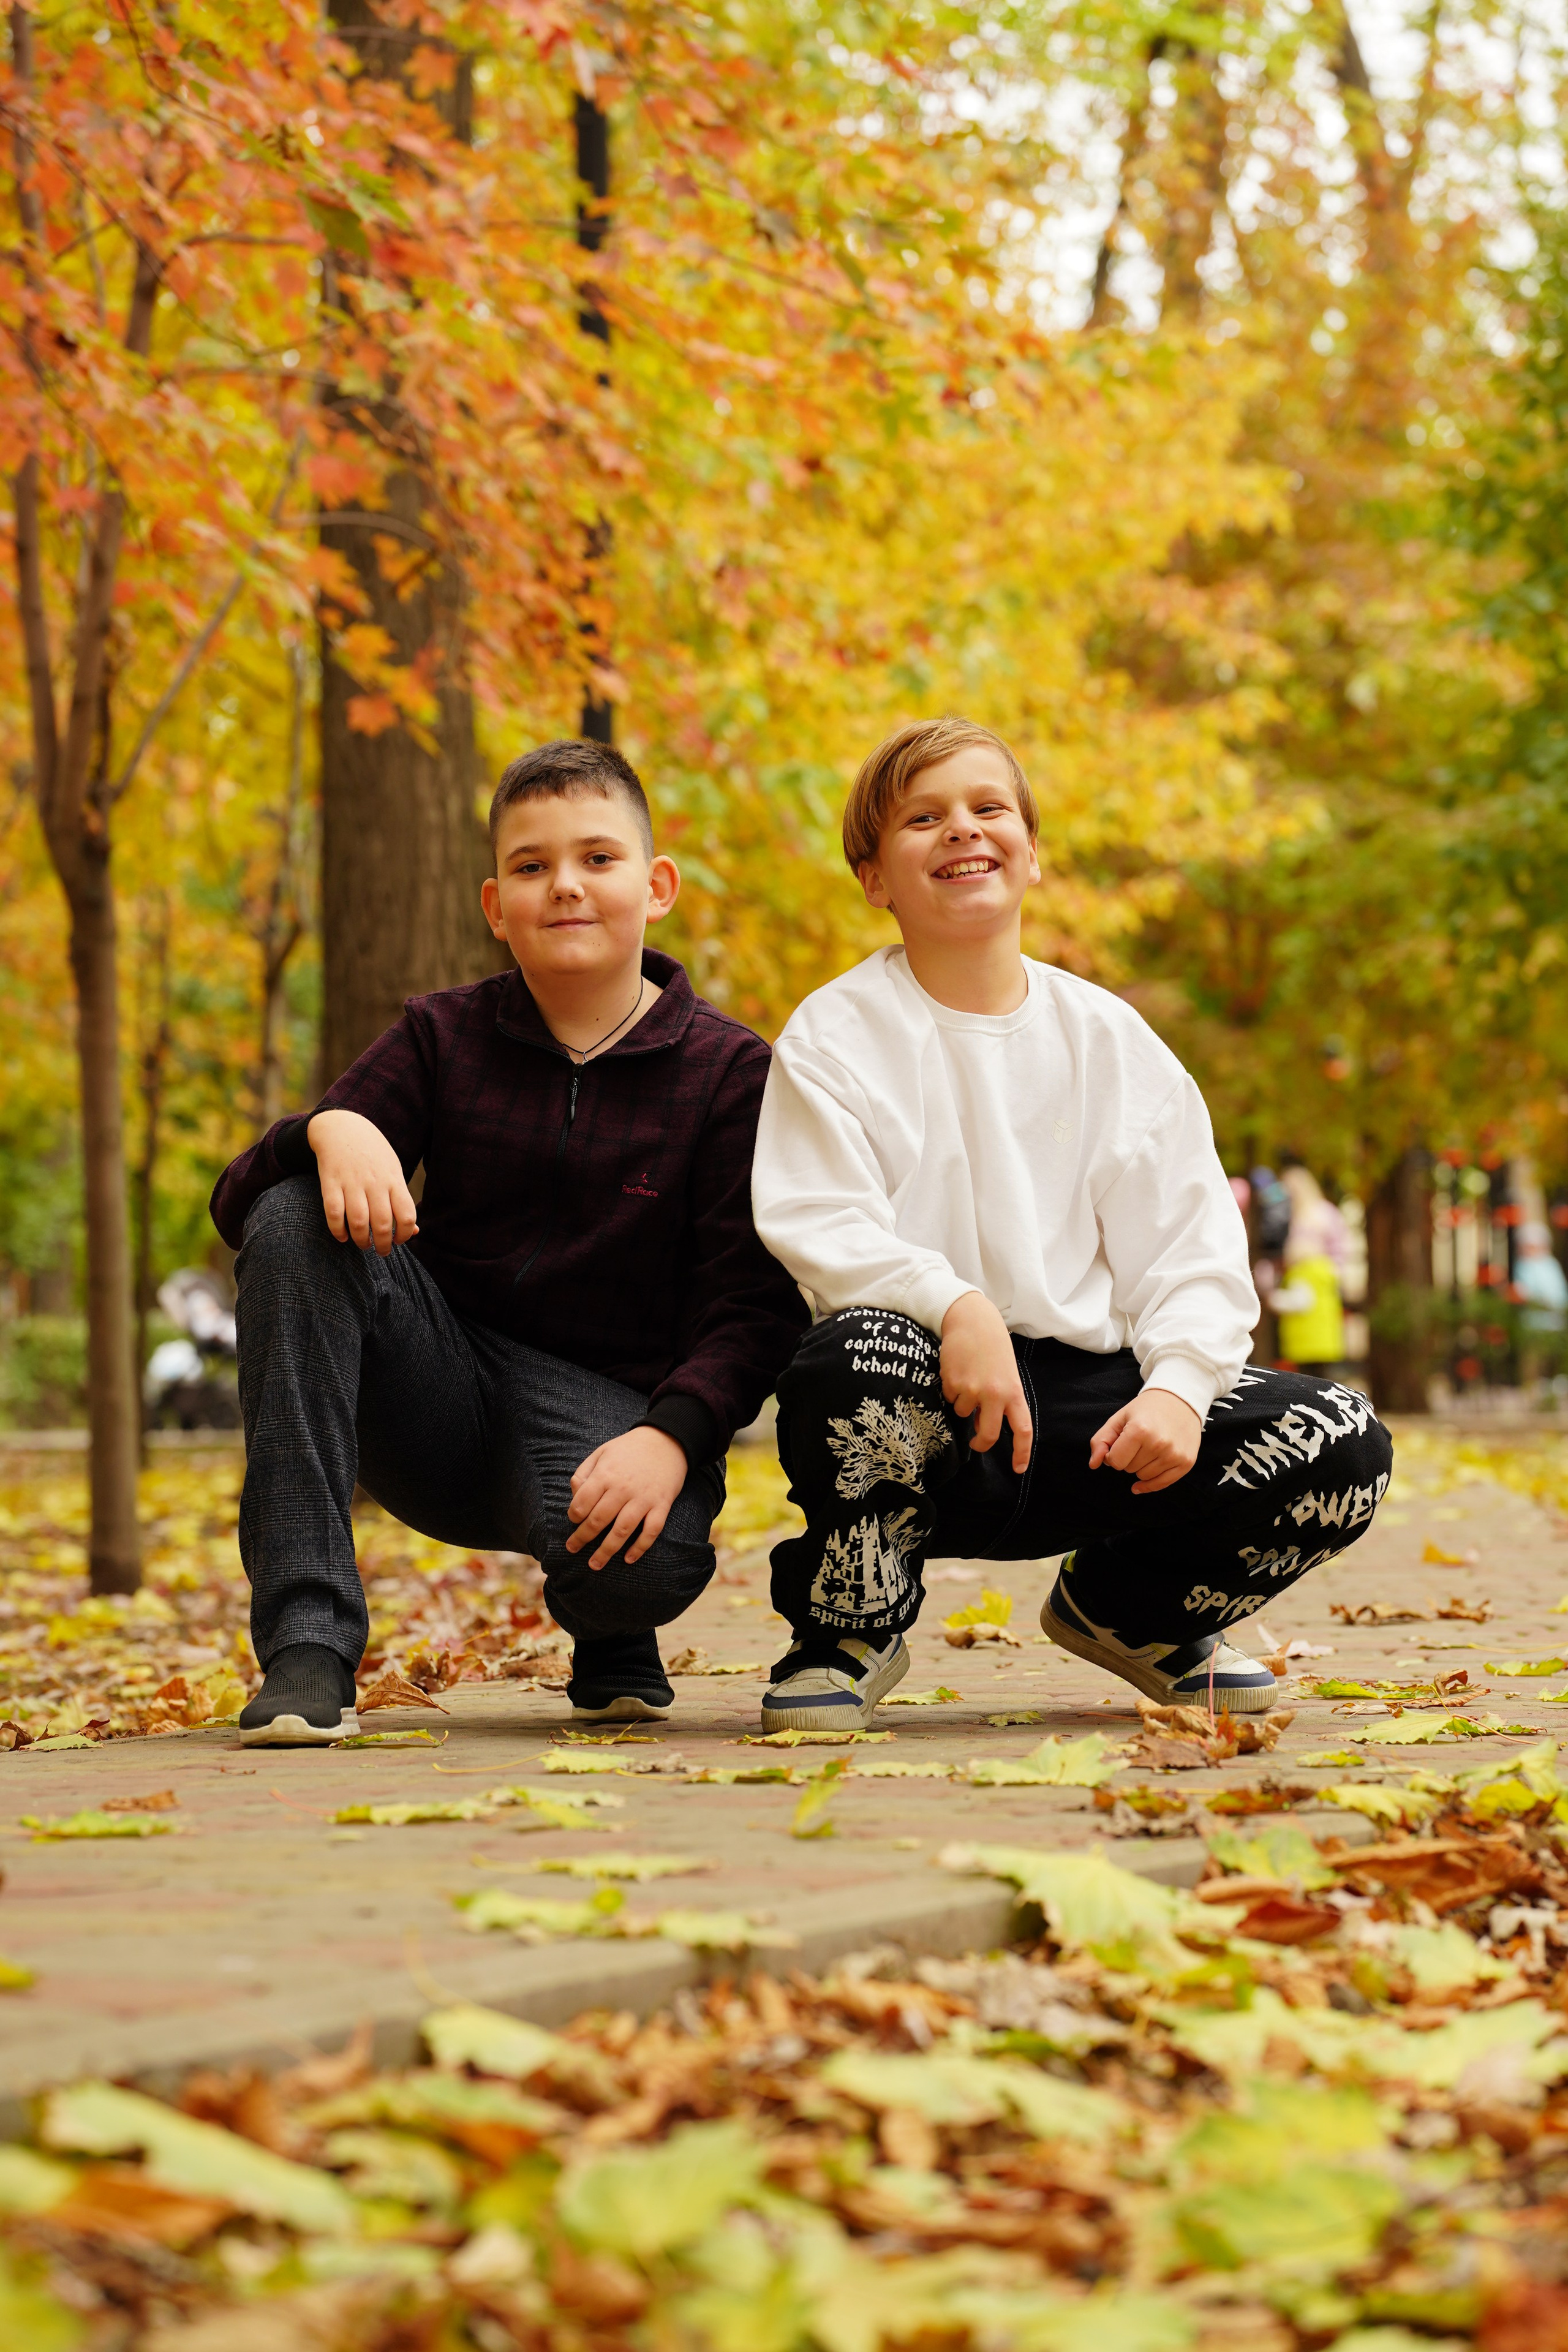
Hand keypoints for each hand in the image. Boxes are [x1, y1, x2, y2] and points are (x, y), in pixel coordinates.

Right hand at [307, 1108, 417, 1255]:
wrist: (341, 1127)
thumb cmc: (372, 1154)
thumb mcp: (393, 1171)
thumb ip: (402, 1200)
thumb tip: (414, 1231)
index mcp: (394, 1179)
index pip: (406, 1214)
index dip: (405, 1234)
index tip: (400, 1240)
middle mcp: (374, 1182)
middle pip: (382, 1223)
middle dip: (383, 1245)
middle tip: (381, 1251)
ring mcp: (351, 1182)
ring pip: (358, 1221)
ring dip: (361, 1240)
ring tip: (363, 1245)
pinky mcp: (330, 1182)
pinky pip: (334, 1213)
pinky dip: (338, 1230)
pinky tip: (343, 1236)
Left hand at [566, 1426, 687, 1567]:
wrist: (666, 1441)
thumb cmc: (628, 1449)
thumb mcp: (601, 1453)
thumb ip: (583, 1473)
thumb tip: (574, 1496)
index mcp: (605, 1475)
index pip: (582, 1503)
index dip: (574, 1516)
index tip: (574, 1521)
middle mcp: (623, 1489)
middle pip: (598, 1521)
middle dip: (582, 1539)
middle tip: (572, 1549)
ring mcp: (644, 1498)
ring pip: (622, 1531)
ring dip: (606, 1551)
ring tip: (595, 1564)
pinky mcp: (662, 1505)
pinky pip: (651, 1531)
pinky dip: (640, 1547)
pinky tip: (629, 1559)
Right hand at [940, 1290, 1031, 1472]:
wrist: (972, 1320)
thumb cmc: (992, 1347)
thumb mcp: (1005, 1374)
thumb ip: (1000, 1400)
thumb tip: (983, 1427)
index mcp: (1014, 1392)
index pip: (1023, 1429)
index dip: (1022, 1452)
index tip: (1019, 1468)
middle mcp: (995, 1394)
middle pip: (990, 1435)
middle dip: (981, 1443)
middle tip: (976, 1444)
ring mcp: (973, 1390)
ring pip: (964, 1414)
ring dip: (963, 1403)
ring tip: (967, 1378)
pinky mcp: (953, 1384)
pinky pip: (950, 1398)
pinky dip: (951, 1390)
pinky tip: (957, 1370)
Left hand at [1089, 1387, 1200, 1494]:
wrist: (1180, 1400)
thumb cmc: (1146, 1409)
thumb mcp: (1119, 1419)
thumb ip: (1101, 1441)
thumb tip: (1094, 1464)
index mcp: (1139, 1430)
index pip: (1115, 1461)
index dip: (1113, 1454)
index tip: (1120, 1444)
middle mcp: (1159, 1443)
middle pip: (1129, 1469)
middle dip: (1128, 1458)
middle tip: (1138, 1441)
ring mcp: (1174, 1454)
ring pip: (1144, 1476)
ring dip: (1141, 1467)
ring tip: (1149, 1447)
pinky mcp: (1186, 1462)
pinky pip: (1162, 1484)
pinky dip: (1149, 1485)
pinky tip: (1140, 1484)